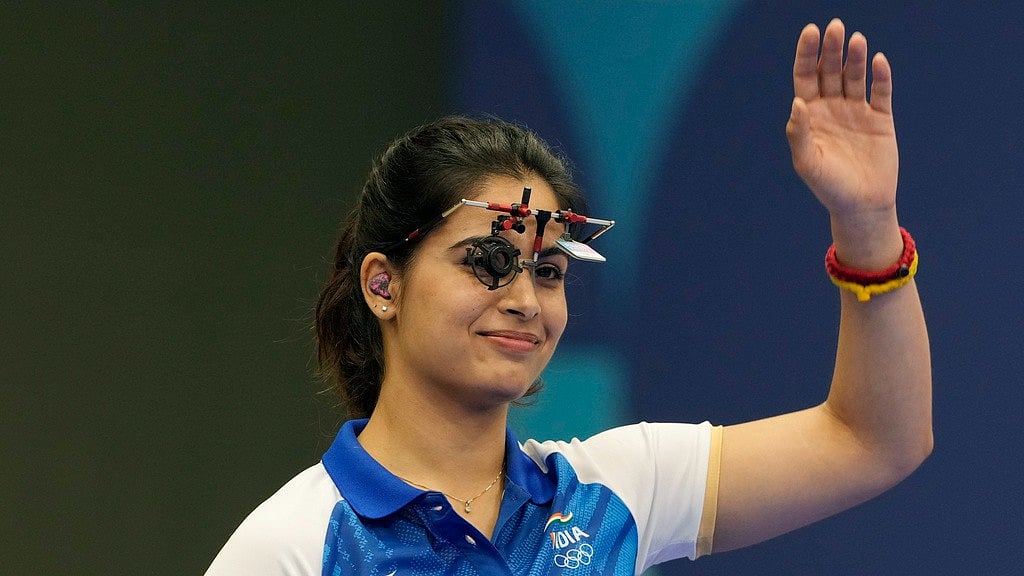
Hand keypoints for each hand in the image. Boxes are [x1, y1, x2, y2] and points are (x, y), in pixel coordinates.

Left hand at [787, 19, 897, 220]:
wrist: (862, 206)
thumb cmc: (828, 187)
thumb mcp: (807, 163)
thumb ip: (799, 133)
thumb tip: (797, 103)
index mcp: (810, 115)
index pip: (805, 76)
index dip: (806, 54)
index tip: (810, 32)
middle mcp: (832, 107)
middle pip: (829, 70)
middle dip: (831, 49)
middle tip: (835, 27)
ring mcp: (857, 111)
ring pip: (855, 76)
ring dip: (855, 57)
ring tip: (856, 40)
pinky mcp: (881, 118)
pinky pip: (880, 92)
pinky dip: (880, 76)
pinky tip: (877, 61)